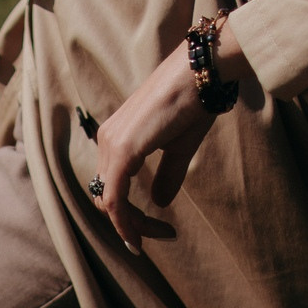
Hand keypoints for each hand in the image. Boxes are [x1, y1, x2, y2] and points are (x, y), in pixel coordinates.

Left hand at [90, 22, 244, 252]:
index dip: (131, 216)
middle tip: (163, 234)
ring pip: (109, 201)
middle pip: (106, 197)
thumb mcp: (180, 147)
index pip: (112, 187)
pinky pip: (114, 197)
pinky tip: (142, 235)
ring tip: (162, 234)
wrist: (201, 72)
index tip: (162, 230)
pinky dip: (125, 221)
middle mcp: (107, 139)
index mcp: (117, 137)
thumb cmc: (193, 103)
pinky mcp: (124, 148)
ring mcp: (112, 142)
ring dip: (132, 225)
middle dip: (132, 223)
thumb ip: (167, 175)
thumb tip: (159, 203)